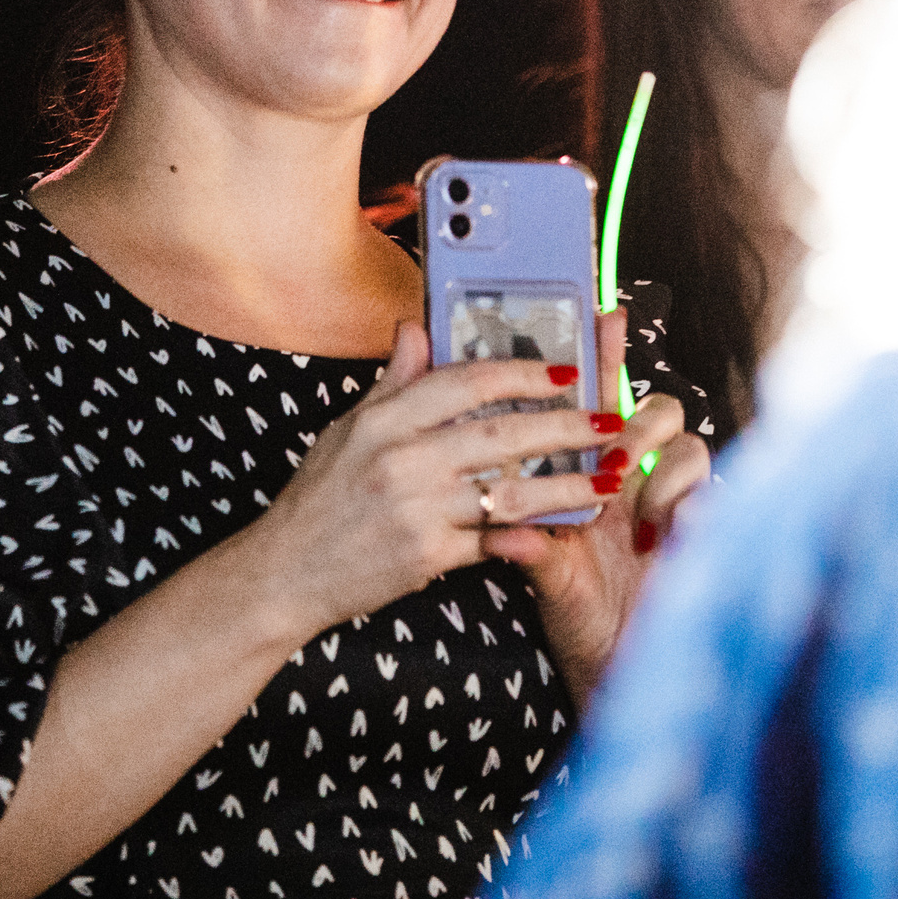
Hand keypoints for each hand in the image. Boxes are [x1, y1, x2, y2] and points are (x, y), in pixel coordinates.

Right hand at [242, 321, 637, 642]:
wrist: (287, 572)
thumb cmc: (319, 498)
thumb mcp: (348, 429)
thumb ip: (394, 381)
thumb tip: (417, 326)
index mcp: (385, 420)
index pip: (467, 382)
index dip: (524, 372)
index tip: (568, 371)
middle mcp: (403, 460)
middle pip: (502, 433)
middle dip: (566, 425)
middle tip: (611, 419)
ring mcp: (418, 509)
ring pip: (511, 490)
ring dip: (569, 484)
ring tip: (610, 476)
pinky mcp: (428, 556)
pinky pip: (494, 540)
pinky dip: (532, 532)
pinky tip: (566, 525)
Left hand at [481, 309, 710, 705]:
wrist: (612, 669)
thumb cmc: (573, 613)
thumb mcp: (541, 572)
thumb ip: (524, 539)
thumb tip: (498, 520)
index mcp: (590, 471)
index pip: (598, 398)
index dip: (605, 353)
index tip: (603, 310)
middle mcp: (635, 478)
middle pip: (654, 409)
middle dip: (637, 421)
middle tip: (617, 450)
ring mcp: (671, 503)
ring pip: (686, 448)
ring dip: (660, 476)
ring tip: (637, 516)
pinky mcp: (700, 532)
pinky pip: (709, 499)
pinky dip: (687, 513)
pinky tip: (665, 539)